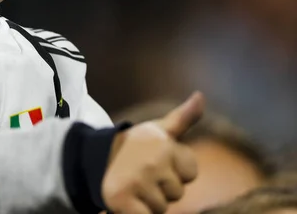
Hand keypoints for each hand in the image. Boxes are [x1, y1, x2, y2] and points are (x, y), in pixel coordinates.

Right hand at [102, 92, 204, 213]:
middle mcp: (153, 162)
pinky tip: (128, 199)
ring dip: (149, 201)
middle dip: (162, 188)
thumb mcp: (159, 129)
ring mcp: (138, 181)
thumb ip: (184, 117)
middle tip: (142, 175)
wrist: (95, 158)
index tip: (158, 162)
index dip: (175, 171)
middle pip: (177, 192)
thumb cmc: (134, 146)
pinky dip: (137, 213)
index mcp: (164, 145)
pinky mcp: (122, 200)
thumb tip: (201, 95)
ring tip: (134, 185)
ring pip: (162, 207)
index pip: (190, 172)